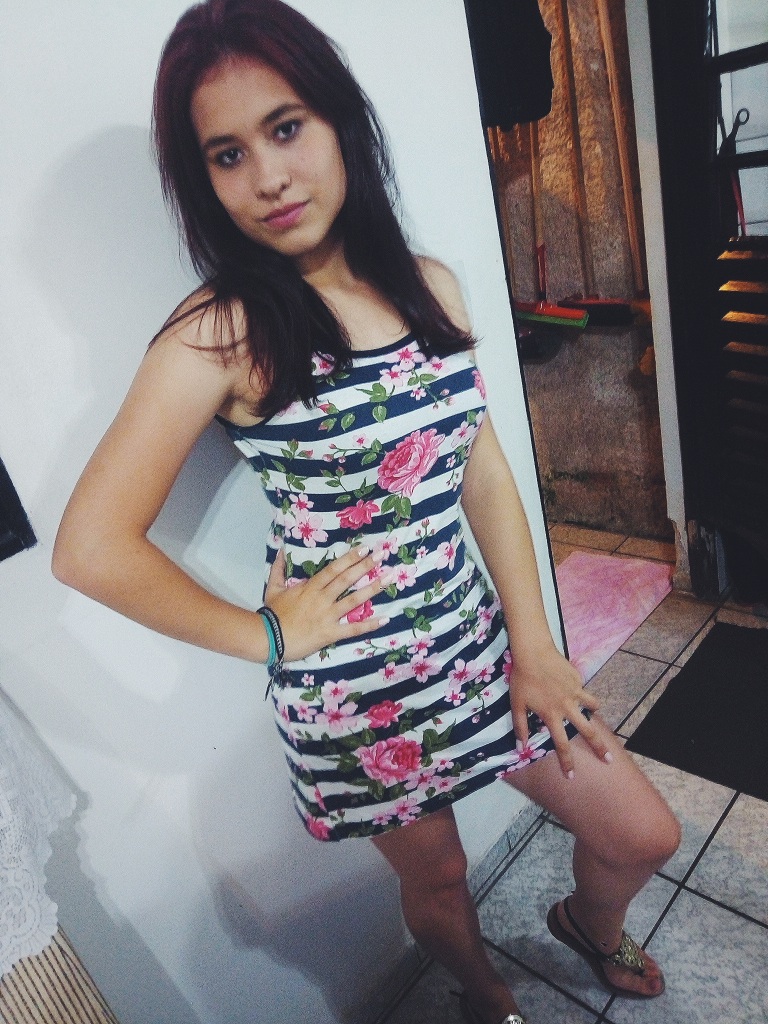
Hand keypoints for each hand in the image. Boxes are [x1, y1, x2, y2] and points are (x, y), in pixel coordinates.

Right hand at [263, 545, 388, 661]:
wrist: (268, 638)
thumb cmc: (272, 614)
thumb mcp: (273, 588)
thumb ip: (278, 568)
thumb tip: (280, 550)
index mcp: (310, 587)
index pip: (334, 569)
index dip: (350, 558)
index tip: (364, 549)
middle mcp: (322, 598)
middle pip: (347, 579)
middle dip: (366, 566)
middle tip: (383, 555)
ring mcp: (328, 616)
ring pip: (354, 600)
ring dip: (373, 589)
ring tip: (389, 578)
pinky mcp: (330, 633)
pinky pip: (353, 629)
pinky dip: (370, 624)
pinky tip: (385, 619)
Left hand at [508, 646, 604, 776]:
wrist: (533, 652)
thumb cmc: (522, 679)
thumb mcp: (517, 704)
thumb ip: (520, 727)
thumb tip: (521, 747)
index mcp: (551, 716)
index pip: (561, 745)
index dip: (567, 762)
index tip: (572, 776)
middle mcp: (567, 707)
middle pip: (587, 731)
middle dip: (599, 747)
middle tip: (609, 760)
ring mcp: (575, 692)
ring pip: (592, 707)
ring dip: (594, 714)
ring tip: (594, 716)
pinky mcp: (578, 679)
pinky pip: (583, 690)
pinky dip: (581, 693)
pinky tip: (573, 689)